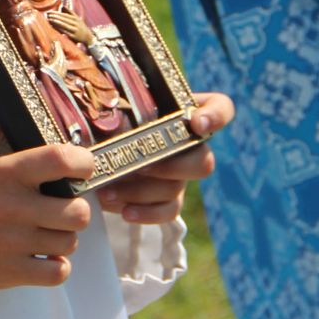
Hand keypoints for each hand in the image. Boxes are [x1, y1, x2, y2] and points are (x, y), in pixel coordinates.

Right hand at [0, 109, 96, 291]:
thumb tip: (2, 96)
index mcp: (6, 173)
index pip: (62, 160)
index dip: (83, 163)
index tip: (81, 168)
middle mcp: (16, 207)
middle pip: (79, 212)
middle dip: (76, 210)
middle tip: (61, 208)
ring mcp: (15, 243)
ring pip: (70, 243)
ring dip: (63, 238)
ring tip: (47, 233)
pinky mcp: (10, 273)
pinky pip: (57, 273)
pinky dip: (56, 267)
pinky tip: (42, 258)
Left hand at [48, 8, 89, 41]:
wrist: (88, 37)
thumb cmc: (80, 26)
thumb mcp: (77, 18)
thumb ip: (69, 12)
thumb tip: (62, 6)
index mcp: (75, 18)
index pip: (64, 15)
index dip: (56, 13)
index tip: (49, 12)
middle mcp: (75, 23)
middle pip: (63, 19)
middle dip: (55, 16)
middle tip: (47, 15)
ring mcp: (75, 30)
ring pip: (64, 25)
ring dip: (56, 22)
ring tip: (49, 19)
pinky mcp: (73, 36)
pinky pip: (65, 32)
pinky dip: (59, 29)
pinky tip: (53, 27)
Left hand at [95, 93, 233, 224]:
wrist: (100, 152)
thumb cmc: (107, 120)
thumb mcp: (111, 108)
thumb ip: (115, 106)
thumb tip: (102, 109)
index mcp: (181, 111)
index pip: (219, 107)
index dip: (216, 115)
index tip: (197, 123)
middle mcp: (189, 144)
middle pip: (203, 161)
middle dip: (171, 167)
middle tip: (139, 166)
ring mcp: (181, 173)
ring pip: (176, 188)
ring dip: (141, 191)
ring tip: (107, 191)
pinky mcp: (169, 198)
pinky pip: (169, 210)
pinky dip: (146, 213)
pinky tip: (123, 211)